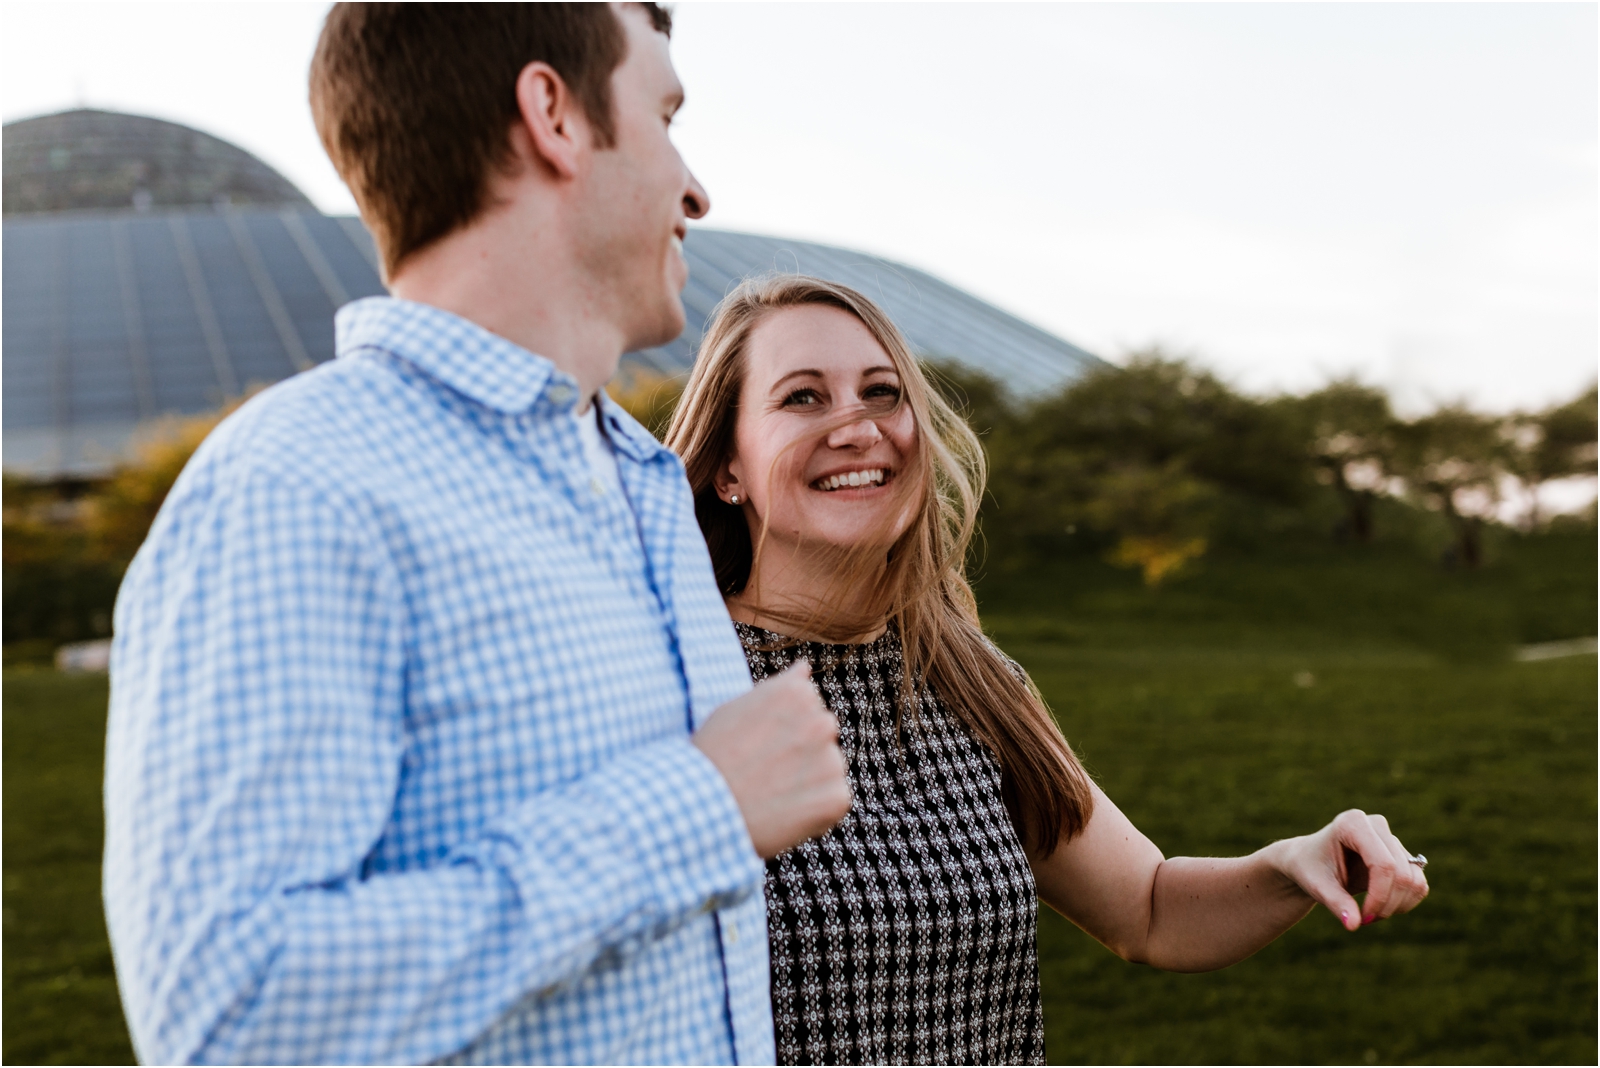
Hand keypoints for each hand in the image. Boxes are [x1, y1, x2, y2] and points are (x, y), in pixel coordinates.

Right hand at [692, 660, 851, 857]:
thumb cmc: (712, 756)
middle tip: (765, 770)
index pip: (807, 703)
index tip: (760, 742)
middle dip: (802, 748)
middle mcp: (822, 721)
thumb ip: (778, 687)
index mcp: (799, 693)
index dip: (783, 726)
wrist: (701, 809)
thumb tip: (805, 668)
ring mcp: (832, 760)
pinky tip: (784, 812)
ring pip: (828, 767)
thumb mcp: (735, 708)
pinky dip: (815, 809)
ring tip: (771, 793)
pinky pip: (834, 800)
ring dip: (809, 779)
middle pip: (821, 733)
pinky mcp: (836, 797)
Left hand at [1272, 809, 1429, 931]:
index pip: (1383, 864)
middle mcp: (1376, 825)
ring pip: (1414, 880)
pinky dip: (1405, 903)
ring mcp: (1391, 838)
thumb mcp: (1317, 886)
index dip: (1379, 896)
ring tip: (1370, 915)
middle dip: (1387, 905)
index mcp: (1352, 823)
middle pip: (1401, 874)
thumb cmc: (1309, 869)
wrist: (1311, 861)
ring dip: (1398, 906)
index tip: (1362, 918)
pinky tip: (1382, 908)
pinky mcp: (1401, 855)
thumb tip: (1353, 925)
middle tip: (1364, 920)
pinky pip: (1419, 884)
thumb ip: (1336, 903)